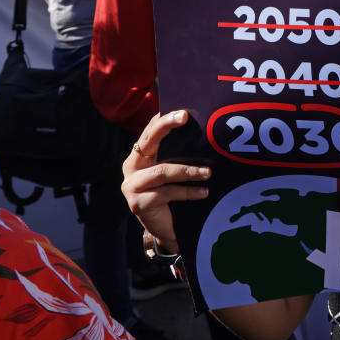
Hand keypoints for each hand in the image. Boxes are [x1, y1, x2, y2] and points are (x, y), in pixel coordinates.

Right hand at [122, 110, 211, 252]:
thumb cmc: (174, 195)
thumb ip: (178, 154)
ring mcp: (131, 185)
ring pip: (162, 171)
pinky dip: (188, 192)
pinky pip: (166, 193)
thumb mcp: (175, 171)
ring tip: (208, 172)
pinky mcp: (137, 203)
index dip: (163, 119)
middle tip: (184, 117)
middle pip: (149, 142)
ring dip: (188, 171)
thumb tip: (202, 130)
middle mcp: (131, 167)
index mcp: (139, 156)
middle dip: (166, 126)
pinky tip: (203, 192)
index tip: (181, 110)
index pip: (150, 131)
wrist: (168, 229)